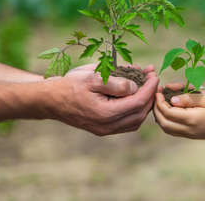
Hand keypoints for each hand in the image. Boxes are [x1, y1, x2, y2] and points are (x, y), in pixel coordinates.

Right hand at [44, 63, 158, 135]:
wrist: (50, 100)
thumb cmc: (70, 85)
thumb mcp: (92, 77)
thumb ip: (116, 83)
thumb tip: (135, 87)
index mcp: (106, 113)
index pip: (138, 102)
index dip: (150, 88)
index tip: (154, 74)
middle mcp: (108, 126)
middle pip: (140, 113)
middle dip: (150, 94)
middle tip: (153, 77)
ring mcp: (106, 129)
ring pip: (136, 120)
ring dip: (145, 102)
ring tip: (147, 83)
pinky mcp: (104, 128)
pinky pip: (127, 122)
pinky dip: (136, 108)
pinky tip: (136, 93)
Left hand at [153, 83, 204, 140]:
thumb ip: (189, 97)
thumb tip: (171, 99)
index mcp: (191, 118)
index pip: (167, 111)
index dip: (159, 100)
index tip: (159, 89)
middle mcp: (187, 128)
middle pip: (162, 122)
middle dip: (156, 108)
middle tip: (156, 95)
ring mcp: (187, 133)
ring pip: (165, 128)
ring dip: (159, 115)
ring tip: (160, 101)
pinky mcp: (188, 135)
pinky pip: (171, 130)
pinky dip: (165, 120)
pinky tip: (168, 109)